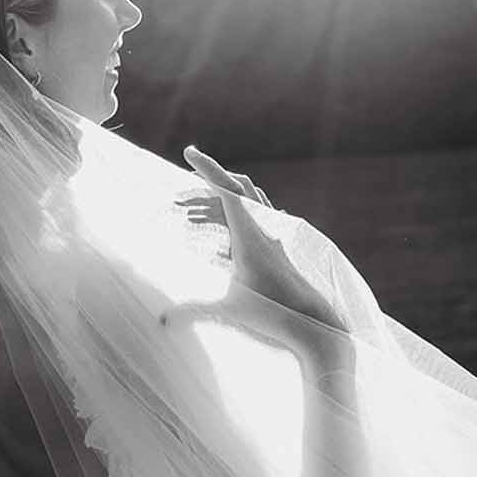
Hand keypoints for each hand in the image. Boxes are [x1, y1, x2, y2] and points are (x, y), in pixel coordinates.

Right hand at [176, 145, 352, 350]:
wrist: (314, 324)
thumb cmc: (274, 315)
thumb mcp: (229, 311)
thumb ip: (193, 312)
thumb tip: (163, 321)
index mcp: (249, 236)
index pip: (227, 190)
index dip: (207, 169)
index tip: (189, 153)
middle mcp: (264, 230)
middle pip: (237, 189)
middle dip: (207, 183)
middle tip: (180, 194)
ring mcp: (273, 236)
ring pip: (248, 202)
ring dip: (219, 200)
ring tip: (190, 214)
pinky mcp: (277, 247)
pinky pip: (254, 218)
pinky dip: (233, 214)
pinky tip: (220, 232)